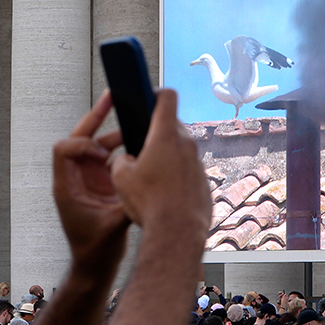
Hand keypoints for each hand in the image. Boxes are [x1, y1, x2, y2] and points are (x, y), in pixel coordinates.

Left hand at [52, 92, 129, 275]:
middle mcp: (74, 178)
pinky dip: (122, 148)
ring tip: (134, 120)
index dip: (82, 144)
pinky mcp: (99, 183)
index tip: (102, 155)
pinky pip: (108, 157)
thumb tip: (143, 180)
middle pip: (79, 138)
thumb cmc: (95, 249)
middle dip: (96, 118)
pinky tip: (138, 141)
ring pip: (96, 146)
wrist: (95, 265)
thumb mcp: (114, 224)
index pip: (63, 149)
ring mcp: (86, 179)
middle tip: (112, 97)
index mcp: (66, 186)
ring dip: (114, 133)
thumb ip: (126, 202)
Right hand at [109, 89, 209, 243]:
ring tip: (149, 178)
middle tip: (139, 148)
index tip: (147, 97)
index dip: (155, 93)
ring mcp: (198, 163)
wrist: (177, 232)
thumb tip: (124, 160)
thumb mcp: (121, 179)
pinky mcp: (204, 182)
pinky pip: (187, 172)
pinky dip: (175, 178)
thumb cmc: (150, 203)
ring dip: (166, 158)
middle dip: (155, 134)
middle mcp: (186, 145)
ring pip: (180, 152)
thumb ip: (120, 161)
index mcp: (165, 136)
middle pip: (171, 127)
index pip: (166, 97)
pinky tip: (162, 196)